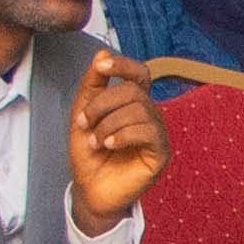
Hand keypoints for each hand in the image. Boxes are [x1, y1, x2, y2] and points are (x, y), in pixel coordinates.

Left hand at [66, 52, 170, 233]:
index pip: (139, 73)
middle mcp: (149, 114)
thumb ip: (92, 85)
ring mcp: (157, 133)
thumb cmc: (89, 154)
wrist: (89, 189)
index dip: (123, 65)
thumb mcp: (82, 114)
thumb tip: (102, 54)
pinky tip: (109, 145)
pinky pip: (148, 132)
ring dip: (108, 124)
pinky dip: (123, 135)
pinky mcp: (161, 153)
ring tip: (95, 141)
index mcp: (133, 103)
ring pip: (139, 110)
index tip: (101, 67)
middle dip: (101, 104)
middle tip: (84, 123)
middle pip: (132, 91)